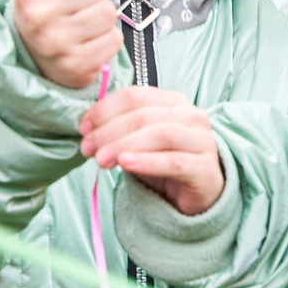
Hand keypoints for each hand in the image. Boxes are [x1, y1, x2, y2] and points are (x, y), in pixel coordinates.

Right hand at [12, 0, 128, 88]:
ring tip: (82, 23)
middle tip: (77, 4)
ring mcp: (55, 42)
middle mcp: (37, 14)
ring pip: (108, 13)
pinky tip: (88, 41)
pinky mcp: (75, 65)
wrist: (31, 51)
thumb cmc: (48, 3)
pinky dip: (107, 39)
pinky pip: (114, 40)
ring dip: (102, 16)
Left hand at [81, 85, 225, 217]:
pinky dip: (147, 162)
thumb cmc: (166, 161)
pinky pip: (174, 161)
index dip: (104, 110)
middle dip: (109, 131)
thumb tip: (86, 126)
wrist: (199, 191)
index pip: (135, 96)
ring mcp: (202, 140)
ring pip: (160, 134)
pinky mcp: (204, 167)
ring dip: (124, 145)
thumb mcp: (141, 140)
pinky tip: (127, 165)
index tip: (83, 128)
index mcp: (174, 101)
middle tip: (88, 148)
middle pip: (144, 115)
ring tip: (101, 160)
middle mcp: (191, 115)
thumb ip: (120, 128)